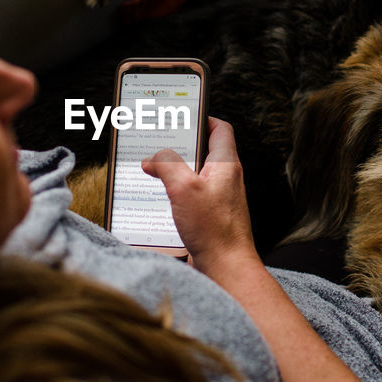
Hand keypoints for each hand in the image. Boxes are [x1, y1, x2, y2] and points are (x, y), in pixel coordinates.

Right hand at [140, 117, 257, 274]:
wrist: (226, 267)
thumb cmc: (213, 229)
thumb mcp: (183, 188)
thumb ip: (167, 165)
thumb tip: (155, 158)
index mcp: (225, 164)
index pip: (220, 128)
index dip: (202, 117)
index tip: (182, 115)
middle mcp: (225, 178)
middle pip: (204, 149)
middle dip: (181, 145)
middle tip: (159, 142)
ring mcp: (219, 197)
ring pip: (196, 173)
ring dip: (176, 170)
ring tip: (154, 169)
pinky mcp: (211, 214)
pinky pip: (193, 194)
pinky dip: (177, 191)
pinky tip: (162, 198)